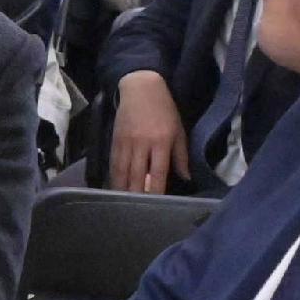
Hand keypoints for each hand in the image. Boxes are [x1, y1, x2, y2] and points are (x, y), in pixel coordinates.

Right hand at [105, 70, 188, 194]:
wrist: (141, 88)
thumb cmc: (164, 109)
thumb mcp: (179, 130)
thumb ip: (181, 155)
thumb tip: (186, 178)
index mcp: (161, 142)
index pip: (157, 173)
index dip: (155, 190)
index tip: (156, 205)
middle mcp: (142, 144)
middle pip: (137, 175)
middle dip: (136, 194)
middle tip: (136, 211)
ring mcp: (126, 142)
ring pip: (122, 171)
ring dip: (122, 189)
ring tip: (122, 204)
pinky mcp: (115, 140)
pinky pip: (114, 163)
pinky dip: (114, 177)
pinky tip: (114, 187)